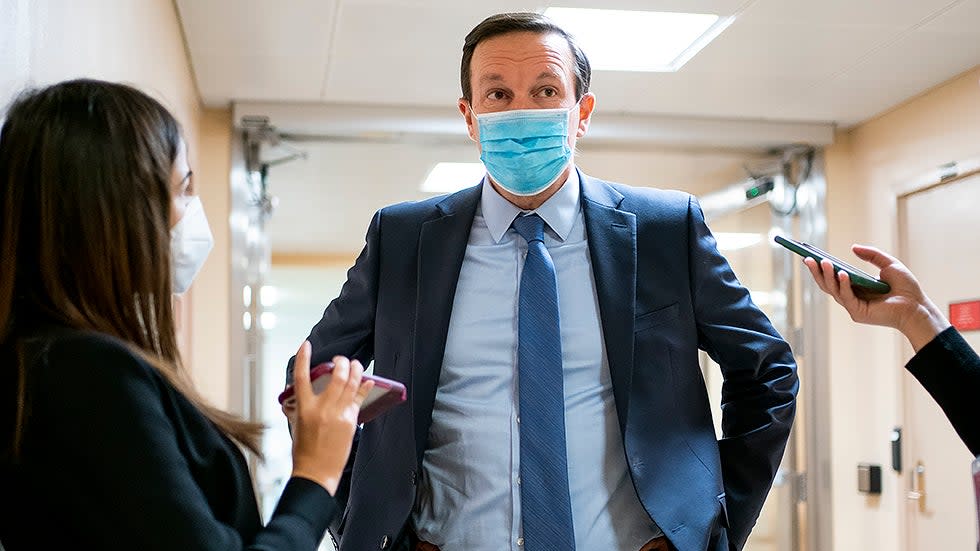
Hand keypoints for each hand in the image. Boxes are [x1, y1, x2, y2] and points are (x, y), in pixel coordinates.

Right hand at [288, 341, 373, 494]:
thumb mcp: (296, 425)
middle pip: (336, 375)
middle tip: (341, 360)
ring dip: (356, 370)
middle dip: (341, 362)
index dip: (303, 358)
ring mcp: (338, 414)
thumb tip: (304, 396)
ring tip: (356, 364)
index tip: (306, 345)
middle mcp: (321, 408)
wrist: (315, 473)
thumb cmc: (304, 452)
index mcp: (303, 408)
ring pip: (351, 383)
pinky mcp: (350, 421)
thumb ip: (301, 407)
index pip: (301, 377)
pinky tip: (367, 381)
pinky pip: (359, 398)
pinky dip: (364, 387)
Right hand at [803, 244, 949, 350]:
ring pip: (833, 290)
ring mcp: (853, 306)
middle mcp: (851, 296)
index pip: (833, 276)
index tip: (810, 256)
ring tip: (822, 262)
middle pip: (827, 284)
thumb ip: (871, 255)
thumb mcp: (888, 264)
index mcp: (855, 286)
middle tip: (807, 258)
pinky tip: (842, 274)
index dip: (821, 267)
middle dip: (817, 271)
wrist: (917, 306)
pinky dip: (843, 285)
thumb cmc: (905, 288)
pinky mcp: (858, 313)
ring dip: (827, 275)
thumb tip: (852, 248)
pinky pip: (846, 297)